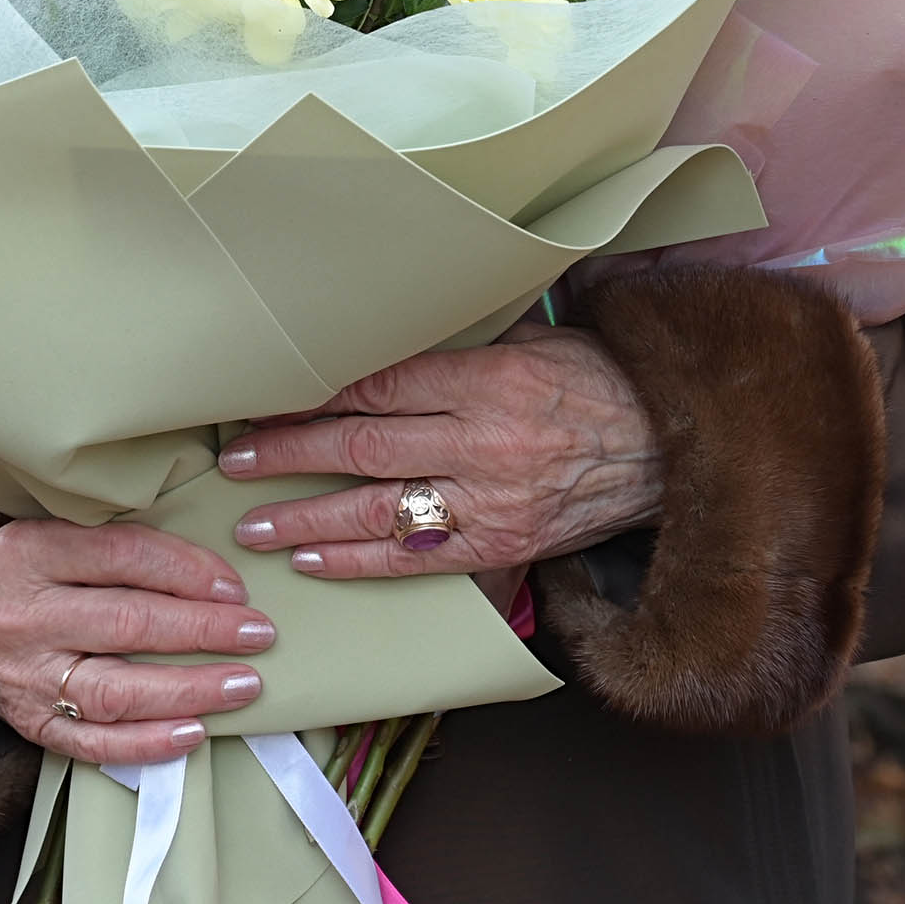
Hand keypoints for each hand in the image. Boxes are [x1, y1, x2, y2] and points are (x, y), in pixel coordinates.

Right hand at [0, 519, 276, 764]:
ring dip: (189, 690)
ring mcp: (24, 677)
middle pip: (128, 623)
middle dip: (204, 630)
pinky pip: (93, 744)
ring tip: (243, 686)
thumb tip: (207, 569)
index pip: (125, 555)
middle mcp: (22, 616)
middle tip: (259, 634)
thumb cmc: (20, 571)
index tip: (236, 587)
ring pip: (116, 690)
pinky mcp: (28, 724)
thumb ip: (113, 545)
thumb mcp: (51, 533)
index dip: (188, 570)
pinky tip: (195, 733)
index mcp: (28, 552)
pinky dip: (148, 743)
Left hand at [218, 323, 662, 580]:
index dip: (314, 396)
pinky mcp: (502, 544)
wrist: (669, 448)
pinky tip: (311, 560)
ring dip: (306, 517)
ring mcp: (491, 499)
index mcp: (488, 379)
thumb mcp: (530, 342)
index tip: (266, 399)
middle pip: (364, 445)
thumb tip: (376, 350)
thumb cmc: (596, 381)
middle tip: (235, 460)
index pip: (380, 386)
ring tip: (253, 521)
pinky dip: (358, 561)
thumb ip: (457, 352)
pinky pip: (416, 558)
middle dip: (290, 453)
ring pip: (377, 511)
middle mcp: (484, 441)